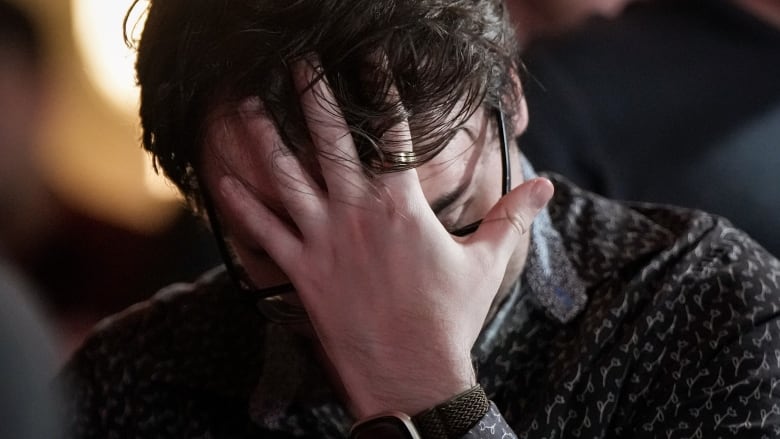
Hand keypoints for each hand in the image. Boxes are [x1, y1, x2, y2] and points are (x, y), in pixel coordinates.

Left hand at [217, 59, 552, 417]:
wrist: (411, 375)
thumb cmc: (449, 318)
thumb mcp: (486, 262)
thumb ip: (511, 217)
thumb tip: (547, 186)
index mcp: (401, 207)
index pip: (394, 134)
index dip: (383, 90)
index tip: (371, 58)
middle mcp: (357, 214)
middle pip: (331, 140)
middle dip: (314, 94)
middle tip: (298, 60)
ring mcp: (325, 240)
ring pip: (287, 177)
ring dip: (265, 138)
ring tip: (247, 104)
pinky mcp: (301, 270)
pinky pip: (264, 231)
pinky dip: (243, 204)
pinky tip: (222, 179)